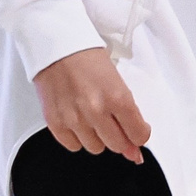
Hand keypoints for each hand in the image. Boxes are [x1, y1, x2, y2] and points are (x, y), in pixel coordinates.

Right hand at [33, 48, 150, 162]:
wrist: (58, 47)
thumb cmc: (88, 58)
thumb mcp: (117, 80)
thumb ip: (127, 110)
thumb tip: (135, 141)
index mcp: (117, 97)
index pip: (138, 134)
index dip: (140, 135)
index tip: (138, 132)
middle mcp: (96, 111)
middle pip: (117, 145)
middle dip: (121, 138)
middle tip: (116, 126)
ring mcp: (74, 119)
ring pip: (95, 148)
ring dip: (98, 137)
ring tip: (94, 119)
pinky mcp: (55, 123)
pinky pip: (73, 145)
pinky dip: (77, 137)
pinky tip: (79, 121)